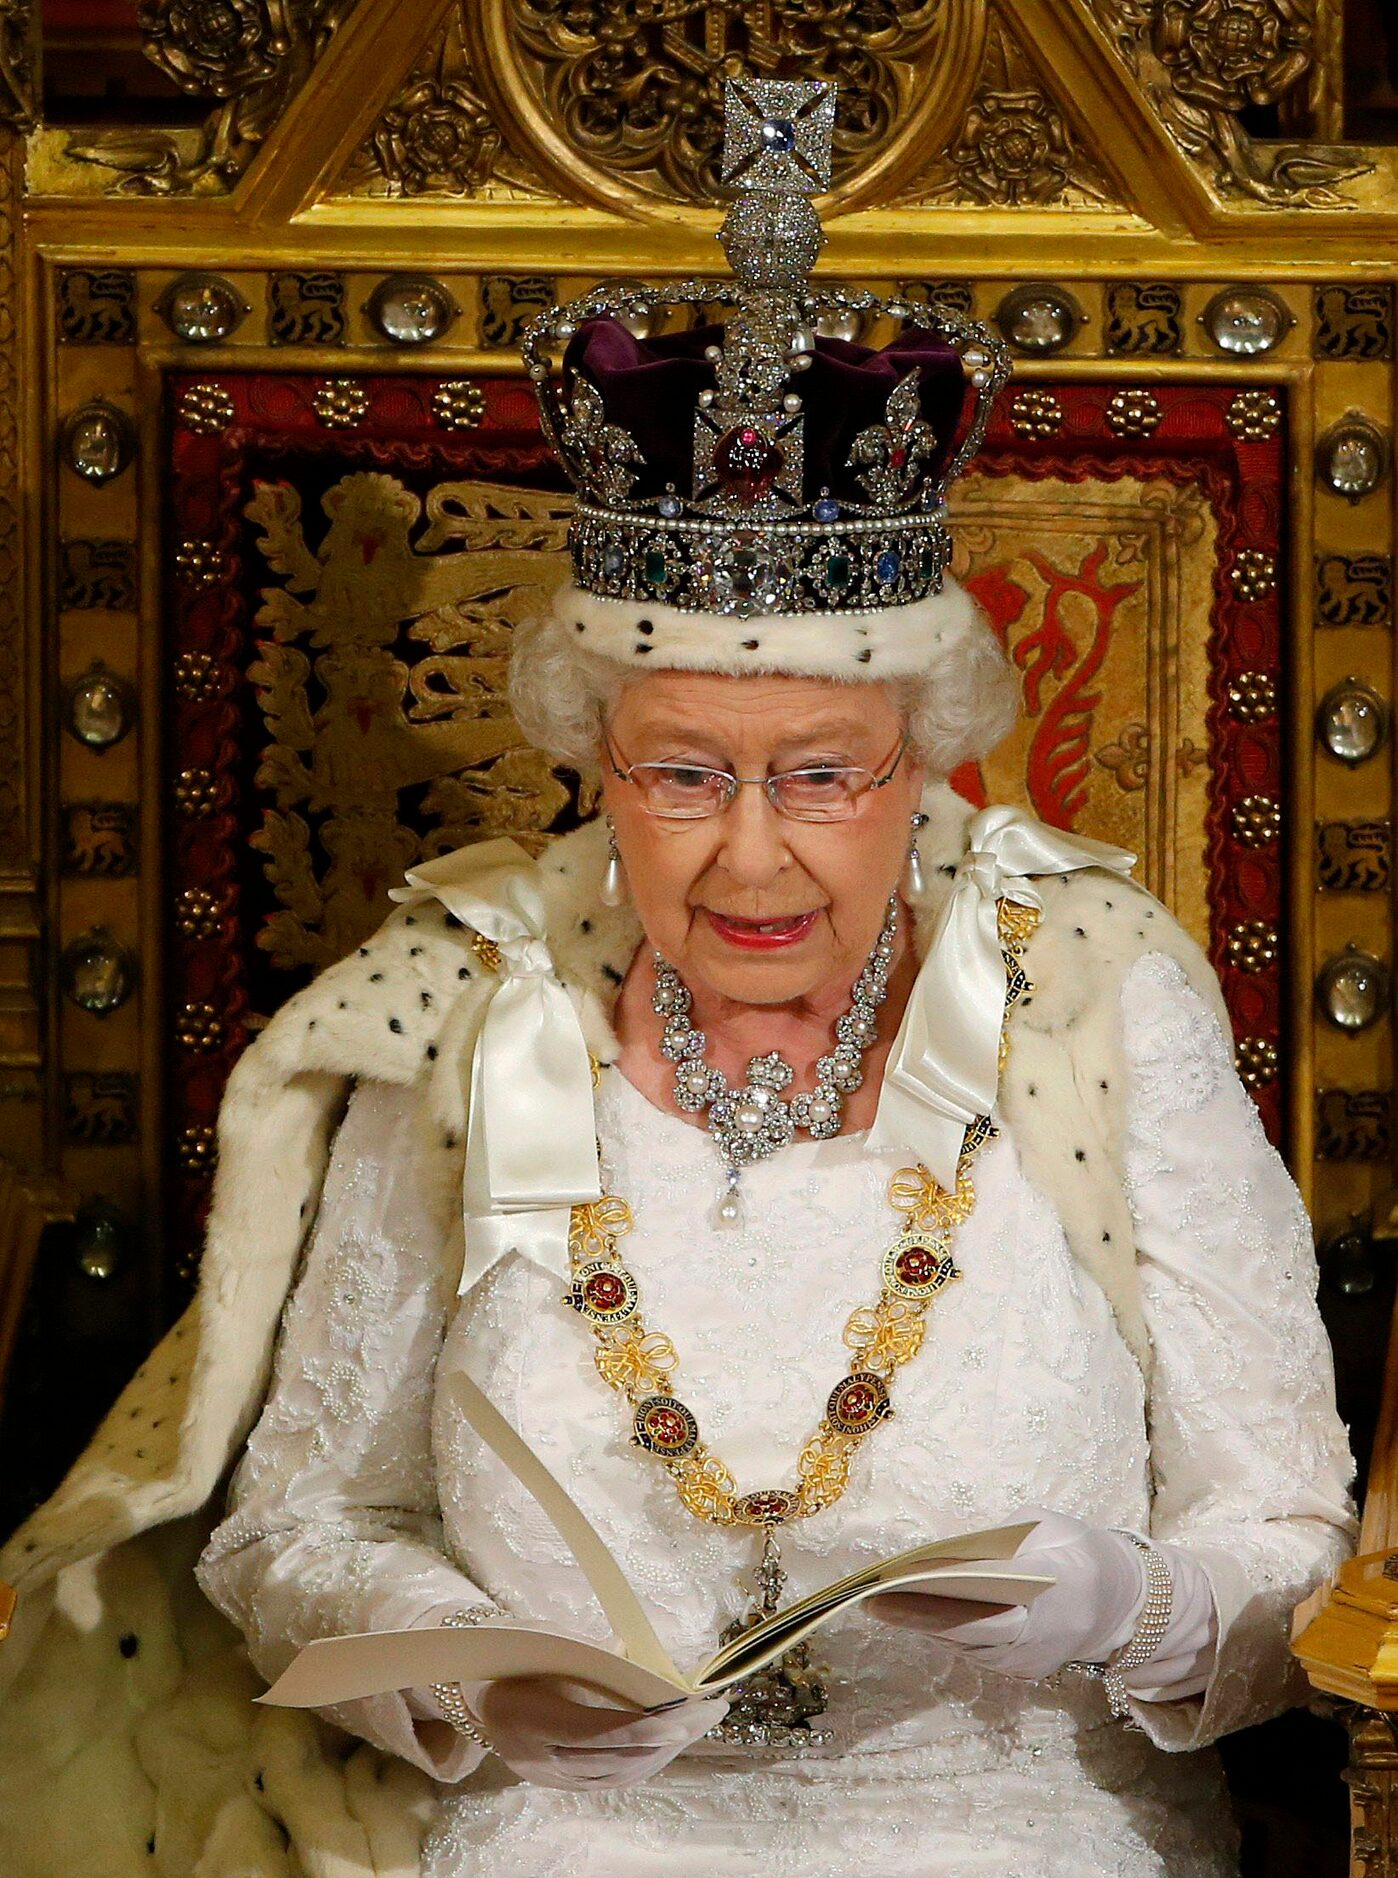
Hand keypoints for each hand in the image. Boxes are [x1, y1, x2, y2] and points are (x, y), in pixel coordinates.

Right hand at [459, 1676, 728, 1789]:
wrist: (469, 1684)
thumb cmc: (515, 1650)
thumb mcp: (548, 1643)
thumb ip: (593, 1659)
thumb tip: (646, 1662)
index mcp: (530, 1717)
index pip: (601, 1732)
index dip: (648, 1725)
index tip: (688, 1710)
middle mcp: (538, 1758)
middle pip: (618, 1757)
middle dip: (672, 1735)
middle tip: (712, 1711)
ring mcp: (548, 1776)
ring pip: (620, 1774)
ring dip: (667, 1749)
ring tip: (701, 1723)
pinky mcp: (559, 1783)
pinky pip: (612, 1778)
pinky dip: (647, 1760)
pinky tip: (671, 1741)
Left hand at [866, 1506, 1151, 1682]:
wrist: (1124, 1605)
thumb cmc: (1080, 1551)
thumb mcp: (1049, 1526)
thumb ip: (1004, 1540)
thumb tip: (951, 1554)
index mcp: (1060, 1580)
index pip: (999, 1585)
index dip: (952, 1583)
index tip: (912, 1573)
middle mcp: (1046, 1630)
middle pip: (974, 1626)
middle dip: (920, 1613)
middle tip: (875, 1599)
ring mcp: (1034, 1658)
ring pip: (969, 1644)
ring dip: (924, 1625)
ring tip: (881, 1603)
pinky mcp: (1024, 1672)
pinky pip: (976, 1652)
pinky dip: (945, 1634)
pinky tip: (912, 1617)